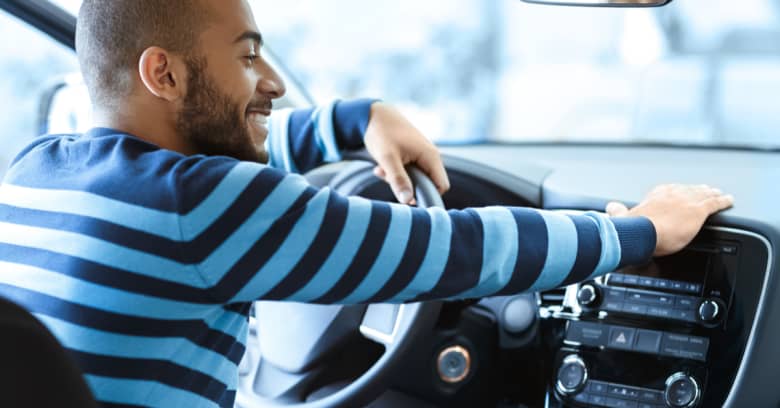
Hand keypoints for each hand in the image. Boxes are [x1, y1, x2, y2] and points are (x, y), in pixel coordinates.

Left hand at [363, 102, 449, 203]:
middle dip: (407, 187)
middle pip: (427, 184)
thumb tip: (407, 201)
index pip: (441, 186)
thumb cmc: (382, 133)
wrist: (373, 114)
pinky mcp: (412, 155)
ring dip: (398, 179)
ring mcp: (422, 155)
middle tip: (388, 179)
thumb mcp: (388, 158)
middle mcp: (430, 156)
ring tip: (381, 170)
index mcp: (430, 156)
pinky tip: (381, 166)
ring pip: (415, 178)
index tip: (408, 199)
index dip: (428, 197)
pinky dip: (395, 172)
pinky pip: (408, 171)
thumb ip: (398, 180)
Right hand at [606, 184, 733, 255]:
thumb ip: (618, 211)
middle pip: (689, 190)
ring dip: (712, 193)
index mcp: (655, 195)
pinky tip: (729, 200)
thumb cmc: (633, 228)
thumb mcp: (623, 217)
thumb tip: (610, 207)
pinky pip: (715, 203)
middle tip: (705, 189)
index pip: (670, 190)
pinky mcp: (698, 210)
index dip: (678, 191)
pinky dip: (723, 201)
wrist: (643, 233)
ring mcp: (686, 200)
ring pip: (703, 194)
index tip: (680, 192)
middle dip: (697, 190)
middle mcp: (672, 194)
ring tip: (718, 193)